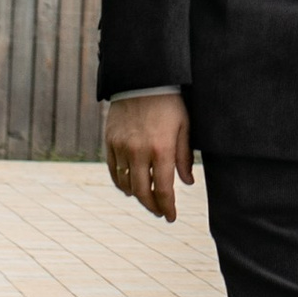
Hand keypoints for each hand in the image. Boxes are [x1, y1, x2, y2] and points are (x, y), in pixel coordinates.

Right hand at [104, 91, 194, 219]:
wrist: (142, 79)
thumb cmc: (169, 103)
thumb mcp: (184, 127)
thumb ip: (184, 157)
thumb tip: (188, 182)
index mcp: (162, 149)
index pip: (164, 190)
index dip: (167, 207)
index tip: (171, 217)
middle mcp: (139, 152)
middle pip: (143, 192)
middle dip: (152, 206)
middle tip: (159, 212)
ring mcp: (122, 147)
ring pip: (126, 184)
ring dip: (137, 196)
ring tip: (147, 199)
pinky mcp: (110, 142)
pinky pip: (113, 171)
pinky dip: (121, 183)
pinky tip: (130, 186)